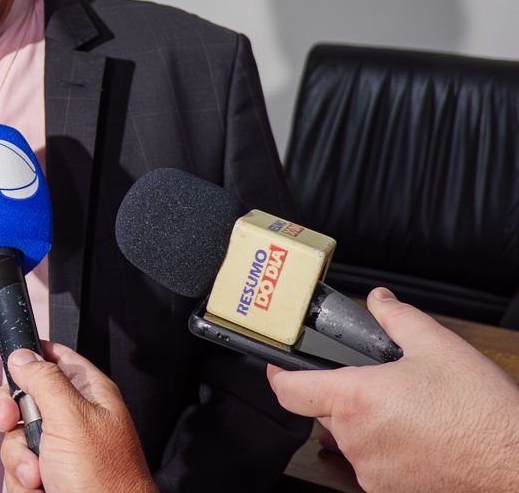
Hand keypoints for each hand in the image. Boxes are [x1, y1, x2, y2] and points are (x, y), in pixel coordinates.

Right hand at [0, 342, 155, 492]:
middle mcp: (73, 419)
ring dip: (20, 459)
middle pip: (24, 399)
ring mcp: (59, 450)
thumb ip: (45, 381)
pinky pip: (17, 468)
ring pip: (15, 438)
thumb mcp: (72, 419)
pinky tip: (41, 488)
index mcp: (88, 394)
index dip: (28, 355)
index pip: (54, 358)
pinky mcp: (47, 476)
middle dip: (12, 416)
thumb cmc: (107, 482)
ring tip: (40, 472)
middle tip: (11, 422)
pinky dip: (22, 481)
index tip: (5, 358)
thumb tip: (22, 356)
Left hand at [268, 287, 518, 492]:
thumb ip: (398, 318)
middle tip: (380, 383)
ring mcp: (371, 470)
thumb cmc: (481, 412)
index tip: (279, 363)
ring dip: (368, 422)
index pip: (288, 390)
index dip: (279, 373)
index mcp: (355, 400)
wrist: (516, 464)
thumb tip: (379, 301)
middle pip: (324, 410)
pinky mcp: (390, 491)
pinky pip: (373, 462)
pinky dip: (386, 447)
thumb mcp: (438, 347)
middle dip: (344, 393)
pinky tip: (419, 436)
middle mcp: (355, 439)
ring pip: (351, 437)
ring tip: (410, 410)